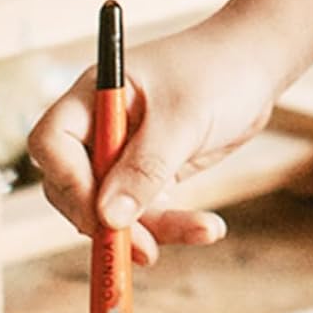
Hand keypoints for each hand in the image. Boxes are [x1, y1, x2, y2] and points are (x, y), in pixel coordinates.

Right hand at [27, 13, 280, 265]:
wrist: (259, 65)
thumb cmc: (219, 71)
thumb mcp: (183, 117)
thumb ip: (146, 166)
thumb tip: (108, 217)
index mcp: (94, 95)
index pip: (53, 144)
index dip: (69, 183)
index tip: (102, 215)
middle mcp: (100, 125)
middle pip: (75, 186)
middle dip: (107, 219)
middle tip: (146, 247)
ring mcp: (124, 151)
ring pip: (115, 208)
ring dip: (151, 229)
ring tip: (203, 231)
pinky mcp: (152, 172)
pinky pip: (148, 210)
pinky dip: (173, 224)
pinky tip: (208, 228)